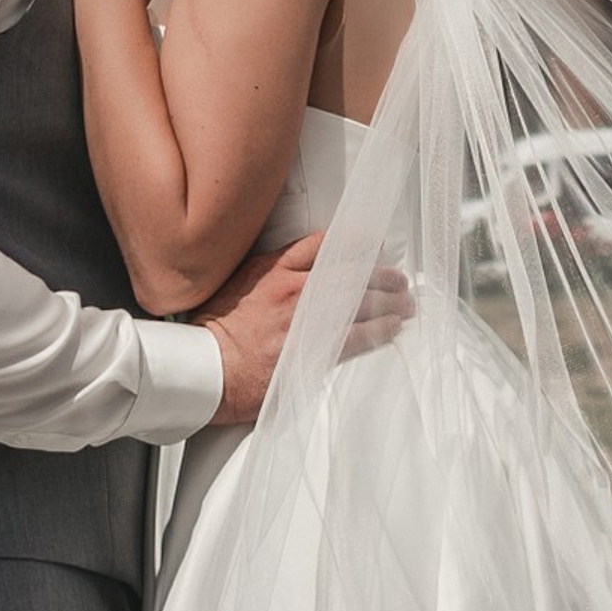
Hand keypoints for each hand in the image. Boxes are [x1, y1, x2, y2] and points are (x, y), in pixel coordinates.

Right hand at [196, 231, 416, 427]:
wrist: (206, 367)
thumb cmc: (217, 330)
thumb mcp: (240, 284)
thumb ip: (271, 272)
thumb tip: (298, 269)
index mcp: (274, 268)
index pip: (324, 244)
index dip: (355, 242)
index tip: (373, 246)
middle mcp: (293, 288)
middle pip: (350, 271)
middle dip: (380, 274)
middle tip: (398, 278)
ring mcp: (304, 318)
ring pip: (358, 301)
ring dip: (388, 301)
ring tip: (404, 303)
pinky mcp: (311, 349)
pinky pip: (355, 335)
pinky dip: (378, 330)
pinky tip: (391, 327)